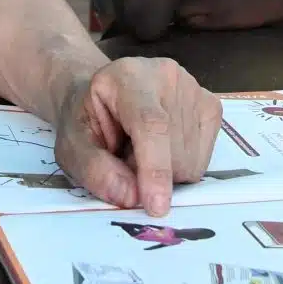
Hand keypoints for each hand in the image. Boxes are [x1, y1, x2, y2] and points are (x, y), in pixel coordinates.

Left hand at [52, 57, 221, 216]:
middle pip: (175, 154)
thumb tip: (131, 198)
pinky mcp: (211, 107)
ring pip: (191, 163)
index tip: (156, 207)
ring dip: (164, 173)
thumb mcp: (71, 146)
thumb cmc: (86, 120)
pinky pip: (202, 162)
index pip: (151, 125)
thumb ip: (94, 170)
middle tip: (123, 160)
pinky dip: (179, 167)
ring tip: (139, 150)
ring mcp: (194, 89)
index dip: (156, 169)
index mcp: (128, 77)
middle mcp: (167, 76)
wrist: (103, 96)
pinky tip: (161, 148)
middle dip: (149, 176)